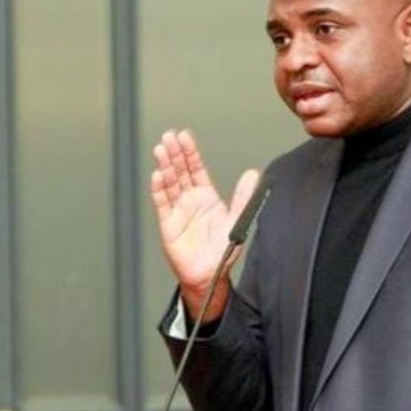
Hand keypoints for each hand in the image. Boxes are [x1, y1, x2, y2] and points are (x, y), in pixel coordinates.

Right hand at [150, 129, 260, 321]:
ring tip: (161, 149)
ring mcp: (177, 211)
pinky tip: (158, 176)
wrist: (209, 275)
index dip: (190, 152)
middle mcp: (189, 201)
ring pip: (169, 183)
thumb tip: (253, 174)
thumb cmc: (221, 251)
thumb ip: (243, 196)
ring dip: (165, 166)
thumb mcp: (237, 220)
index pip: (195, 168)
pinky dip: (159, 189)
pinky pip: (162, 203)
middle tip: (169, 136)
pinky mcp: (168, 224)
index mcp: (206, 197)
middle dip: (174, 153)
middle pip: (180, 171)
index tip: (185, 137)